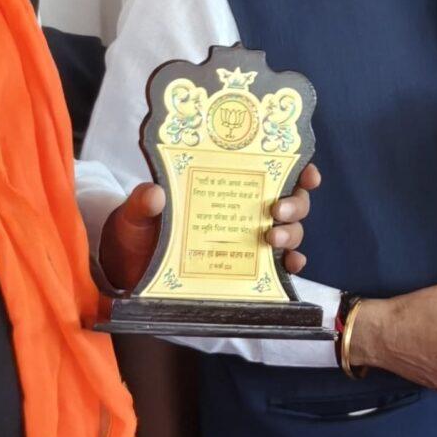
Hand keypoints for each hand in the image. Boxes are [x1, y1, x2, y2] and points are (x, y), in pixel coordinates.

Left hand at [100, 164, 319, 291]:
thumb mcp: (136, 214)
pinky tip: (289, 267)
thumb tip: (153, 194)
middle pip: (289, 202)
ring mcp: (248, 240)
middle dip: (294, 204)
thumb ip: (142, 203)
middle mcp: (246, 210)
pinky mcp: (246, 268)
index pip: (270, 170)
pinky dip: (291, 265)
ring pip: (289, 232)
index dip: (297, 168)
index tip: (305, 171)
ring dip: (290, 233)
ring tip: (271, 240)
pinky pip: (279, 266)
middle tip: (276, 210)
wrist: (131, 268)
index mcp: (226, 186)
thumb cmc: (139, 231)